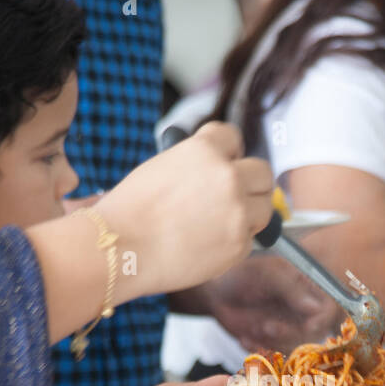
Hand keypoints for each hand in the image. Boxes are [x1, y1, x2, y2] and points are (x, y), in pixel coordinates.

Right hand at [93, 122, 275, 297]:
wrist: (120, 247)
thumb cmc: (130, 209)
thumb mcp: (162, 166)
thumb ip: (196, 165)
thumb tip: (214, 172)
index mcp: (206, 149)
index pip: (234, 138)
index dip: (228, 152)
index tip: (225, 162)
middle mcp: (228, 176)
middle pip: (263, 173)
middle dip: (250, 183)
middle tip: (234, 196)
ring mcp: (238, 212)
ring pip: (265, 208)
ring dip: (249, 214)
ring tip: (220, 224)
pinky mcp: (239, 245)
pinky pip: (249, 240)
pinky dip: (234, 243)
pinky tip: (207, 245)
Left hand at [205, 256, 343, 352]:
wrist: (215, 292)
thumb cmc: (240, 275)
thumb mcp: (266, 274)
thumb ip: (291, 289)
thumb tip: (316, 309)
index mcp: (307, 289)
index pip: (329, 308)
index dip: (323, 320)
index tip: (309, 325)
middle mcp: (302, 311)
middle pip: (315, 334)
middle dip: (291, 335)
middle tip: (266, 326)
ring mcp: (288, 328)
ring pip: (296, 348)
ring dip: (273, 343)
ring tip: (251, 331)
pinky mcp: (273, 343)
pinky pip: (275, 355)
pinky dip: (260, 350)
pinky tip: (244, 338)